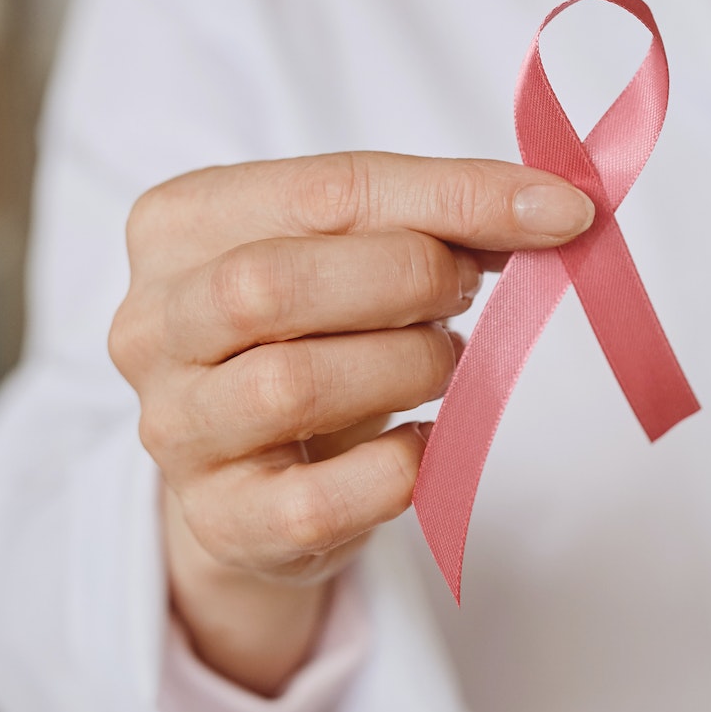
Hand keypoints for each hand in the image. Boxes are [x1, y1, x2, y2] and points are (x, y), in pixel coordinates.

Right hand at [110, 152, 594, 694]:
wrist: (259, 474)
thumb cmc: (315, 334)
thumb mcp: (355, 252)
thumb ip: (436, 218)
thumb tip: (556, 207)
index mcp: (177, 224)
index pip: (323, 191)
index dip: (454, 198)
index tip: (560, 212)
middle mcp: (150, 324)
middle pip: (276, 284)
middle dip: (408, 281)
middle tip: (468, 294)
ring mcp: (174, 427)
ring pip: (292, 386)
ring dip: (406, 368)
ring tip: (444, 362)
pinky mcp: (219, 520)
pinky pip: (317, 500)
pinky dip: (397, 468)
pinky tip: (425, 445)